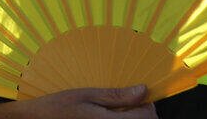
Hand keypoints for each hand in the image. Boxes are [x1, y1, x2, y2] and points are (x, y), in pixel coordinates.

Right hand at [15, 85, 155, 118]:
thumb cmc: (59, 106)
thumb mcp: (86, 95)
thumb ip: (116, 95)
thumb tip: (143, 90)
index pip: (147, 116)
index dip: (146, 103)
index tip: (137, 94)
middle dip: (141, 112)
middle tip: (128, 100)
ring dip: (132, 118)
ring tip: (117, 109)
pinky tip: (107, 117)